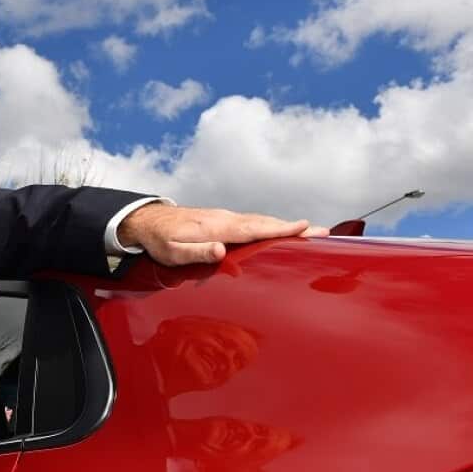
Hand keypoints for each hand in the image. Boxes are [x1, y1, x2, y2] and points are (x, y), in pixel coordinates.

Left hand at [117, 202, 326, 265]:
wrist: (147, 221)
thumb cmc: (159, 241)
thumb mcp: (172, 253)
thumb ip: (196, 253)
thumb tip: (221, 251)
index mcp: (217, 228)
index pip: (254, 229)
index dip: (280, 229)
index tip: (306, 227)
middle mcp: (226, 219)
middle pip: (265, 224)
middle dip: (294, 228)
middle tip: (325, 232)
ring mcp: (226, 218)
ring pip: (261, 222)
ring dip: (286, 226)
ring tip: (313, 232)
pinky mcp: (224, 221)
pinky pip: (253, 224)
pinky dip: (271, 226)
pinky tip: (282, 232)